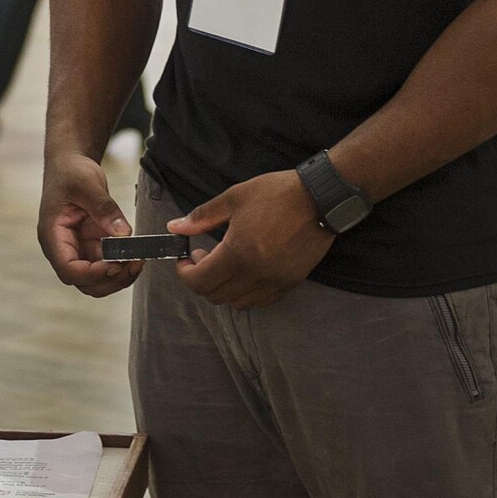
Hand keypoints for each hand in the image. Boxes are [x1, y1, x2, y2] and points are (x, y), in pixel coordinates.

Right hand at [39, 151, 141, 298]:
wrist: (69, 165)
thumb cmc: (70, 172)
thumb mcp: (86, 184)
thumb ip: (104, 208)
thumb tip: (123, 233)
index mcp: (53, 235)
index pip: (68, 269)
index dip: (91, 273)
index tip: (114, 264)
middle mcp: (64, 248)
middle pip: (83, 281)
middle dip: (109, 279)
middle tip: (133, 264)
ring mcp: (79, 249)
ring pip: (97, 280)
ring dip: (118, 277)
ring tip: (138, 261)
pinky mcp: (93, 246)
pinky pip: (108, 266)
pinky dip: (123, 267)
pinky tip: (136, 256)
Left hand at [171, 170, 334, 308]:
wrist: (321, 198)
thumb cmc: (277, 194)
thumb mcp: (234, 198)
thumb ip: (202, 217)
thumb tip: (174, 227)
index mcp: (238, 253)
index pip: (199, 281)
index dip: (184, 272)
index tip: (184, 258)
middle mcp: (256, 274)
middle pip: (215, 295)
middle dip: (200, 279)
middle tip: (202, 255)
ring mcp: (275, 282)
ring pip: (237, 302)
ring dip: (222, 288)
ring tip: (223, 262)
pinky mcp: (290, 283)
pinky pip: (260, 301)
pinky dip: (245, 292)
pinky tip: (245, 270)